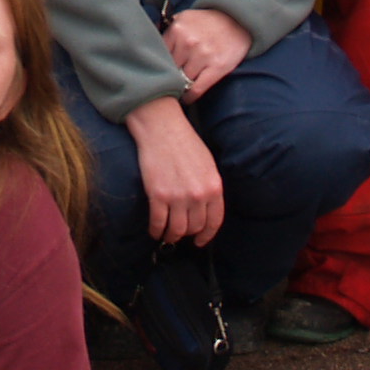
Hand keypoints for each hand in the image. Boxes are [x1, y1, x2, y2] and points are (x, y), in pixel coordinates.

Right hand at [126, 96, 223, 245]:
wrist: (162, 127)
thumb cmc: (184, 142)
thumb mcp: (207, 164)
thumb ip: (209, 187)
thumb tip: (205, 208)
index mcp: (213, 186)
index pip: (214, 221)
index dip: (207, 235)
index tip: (200, 241)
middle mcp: (198, 195)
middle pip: (194, 227)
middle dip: (187, 234)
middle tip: (179, 233)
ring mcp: (178, 197)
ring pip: (177, 230)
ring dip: (171, 236)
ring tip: (166, 234)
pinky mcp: (158, 195)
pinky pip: (158, 223)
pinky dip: (156, 230)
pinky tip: (154, 230)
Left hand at [161, 8, 252, 100]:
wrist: (237, 20)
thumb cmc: (206, 22)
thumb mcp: (184, 19)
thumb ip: (167, 32)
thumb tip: (148, 47)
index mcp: (177, 29)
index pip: (159, 56)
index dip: (158, 67)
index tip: (156, 75)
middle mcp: (188, 42)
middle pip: (170, 69)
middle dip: (168, 77)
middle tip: (165, 85)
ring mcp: (203, 54)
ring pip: (182, 81)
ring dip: (180, 88)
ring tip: (177, 92)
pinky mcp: (217, 66)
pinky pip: (197, 89)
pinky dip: (190, 97)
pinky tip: (187, 98)